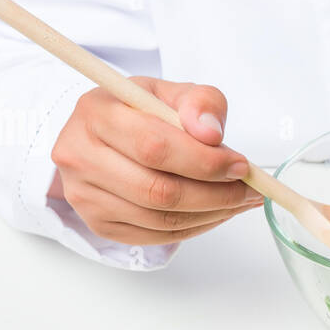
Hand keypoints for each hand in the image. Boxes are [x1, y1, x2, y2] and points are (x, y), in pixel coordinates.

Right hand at [50, 78, 261, 245]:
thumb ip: (199, 101)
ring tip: (239, 201)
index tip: (241, 166)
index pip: (154, 146)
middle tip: (249, 190)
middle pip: (158, 190)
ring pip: (160, 219)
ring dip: (211, 214)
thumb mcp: (170, 92)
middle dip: (215, 194)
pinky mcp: (98, 223)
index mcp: (95, 113)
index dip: (204, 162)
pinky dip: (195, 228)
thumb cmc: (139, 111)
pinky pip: (156, 236)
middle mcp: (79, 156)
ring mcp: (84, 196)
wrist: (103, 135)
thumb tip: (210, 133)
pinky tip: (215, 212)